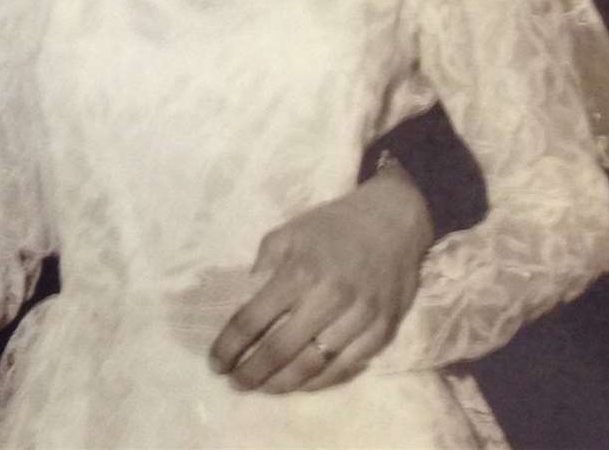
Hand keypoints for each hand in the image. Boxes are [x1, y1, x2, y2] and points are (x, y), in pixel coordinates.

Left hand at [210, 166, 431, 392]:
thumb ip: (262, 265)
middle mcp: (328, 298)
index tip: (215, 363)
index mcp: (299, 272)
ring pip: (314, 366)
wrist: (394, 220)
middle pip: (281, 350)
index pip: (253, 320)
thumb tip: (244, 299)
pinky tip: (300, 384)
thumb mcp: (288, 232)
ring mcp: (358, 318)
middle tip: (234, 383)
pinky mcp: (382, 331)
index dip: (229, 346)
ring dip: (283, 384)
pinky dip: (319, 382)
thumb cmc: (333, 226)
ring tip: (263, 388)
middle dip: (251, 373)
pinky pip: (346, 368)